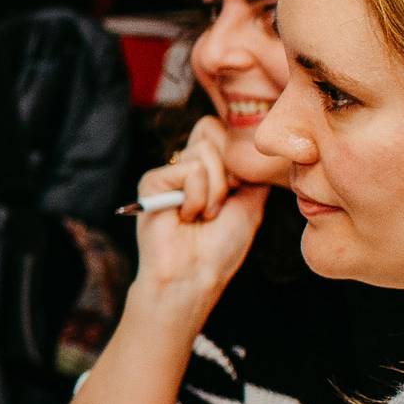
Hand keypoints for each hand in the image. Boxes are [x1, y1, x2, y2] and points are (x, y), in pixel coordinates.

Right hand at [126, 124, 263, 319]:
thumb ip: (250, 166)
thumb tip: (250, 141)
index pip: (221, 130)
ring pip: (204, 151)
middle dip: (227, 173)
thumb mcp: (252, 200)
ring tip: (202, 215)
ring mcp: (168, 174)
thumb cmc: (222, 246)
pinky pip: (189, 170)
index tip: (237, 190)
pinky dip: (196, 197)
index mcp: (207, 169)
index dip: (236, 156)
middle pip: (213, 133)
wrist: (195, 273)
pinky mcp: (151, 182)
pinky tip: (185, 216)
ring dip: (214, 191)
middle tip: (219, 205)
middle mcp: (186, 167)